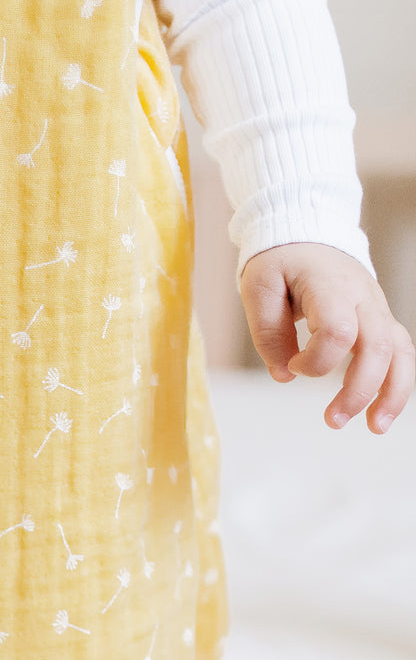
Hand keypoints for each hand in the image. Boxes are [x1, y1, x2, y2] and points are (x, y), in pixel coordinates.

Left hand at [240, 242, 414, 433]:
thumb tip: (284, 375)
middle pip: (377, 347)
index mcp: (331, 286)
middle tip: (332, 421)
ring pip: (400, 352)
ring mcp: (377, 308)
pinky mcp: (380, 320)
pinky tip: (381, 413)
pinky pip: (399, 353)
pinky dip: (396, 384)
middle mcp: (363, 297)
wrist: (307, 232)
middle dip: (358, 390)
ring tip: (376, 427)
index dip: (316, 359)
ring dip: (392, 394)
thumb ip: (268, 331)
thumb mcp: (258, 287)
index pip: (338, 330)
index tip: (292, 366)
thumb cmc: (280, 261)